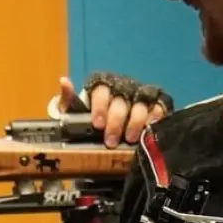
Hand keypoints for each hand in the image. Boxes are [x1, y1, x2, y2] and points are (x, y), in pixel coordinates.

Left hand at [56, 71, 173, 147]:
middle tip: (111, 142)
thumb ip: (68, 99)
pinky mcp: (156, 103)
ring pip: (140, 104)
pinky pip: (159, 107)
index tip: (97, 124)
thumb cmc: (91, 119)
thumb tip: (64, 81)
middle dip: (116, 122)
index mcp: (102, 86)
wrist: (109, 127)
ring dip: (135, 122)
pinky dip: (155, 117)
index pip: (102, 91)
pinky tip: (149, 129)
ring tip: (130, 139)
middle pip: (121, 102)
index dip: (100, 107)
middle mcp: (123, 87)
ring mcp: (140, 95)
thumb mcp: (75, 111)